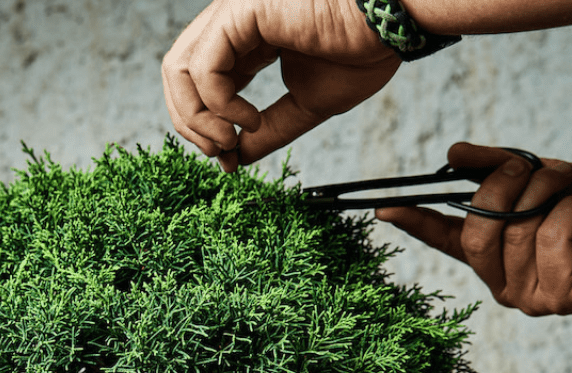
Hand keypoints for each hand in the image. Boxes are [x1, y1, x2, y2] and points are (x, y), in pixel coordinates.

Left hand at [162, 0, 400, 172]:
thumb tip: (234, 159)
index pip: (196, 83)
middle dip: (189, 123)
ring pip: (178, 70)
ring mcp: (232, 15)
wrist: (395, 25)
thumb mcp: (306, 105)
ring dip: (196, 117)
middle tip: (221, 152)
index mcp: (244, 41)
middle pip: (175, 76)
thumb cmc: (362, 52)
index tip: (229, 157)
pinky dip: (216, 103)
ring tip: (229, 141)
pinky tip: (248, 119)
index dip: (202, 125)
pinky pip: (203, 66)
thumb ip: (268, 131)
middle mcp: (231, 25)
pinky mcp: (241, 12)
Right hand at [377, 143, 571, 315]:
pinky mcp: (558, 298)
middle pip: (479, 227)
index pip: (445, 237)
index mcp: (495, 254)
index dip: (415, 222)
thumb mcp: (544, 178)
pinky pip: (550, 235)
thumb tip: (452, 155)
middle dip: (508, 185)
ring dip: (552, 192)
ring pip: (517, 227)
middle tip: (540, 169)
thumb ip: (498, 168)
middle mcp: (503, 282)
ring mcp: (528, 295)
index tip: (384, 208)